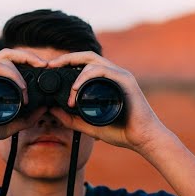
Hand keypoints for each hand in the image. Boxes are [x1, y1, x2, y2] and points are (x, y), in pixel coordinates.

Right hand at [0, 48, 47, 148]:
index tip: (44, 69)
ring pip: (4, 58)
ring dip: (21, 71)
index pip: (11, 61)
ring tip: (27, 91)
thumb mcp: (10, 125)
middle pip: (9, 53)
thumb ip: (27, 118)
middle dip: (29, 56)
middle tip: (44, 64)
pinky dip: (11, 74)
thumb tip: (45, 108)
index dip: (29, 60)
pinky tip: (20, 88)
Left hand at [48, 51, 168, 153]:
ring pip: (93, 62)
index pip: (84, 64)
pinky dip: (86, 77)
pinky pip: (103, 71)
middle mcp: (114, 74)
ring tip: (69, 93)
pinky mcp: (126, 80)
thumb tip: (52, 110)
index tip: (51, 69)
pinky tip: (77, 89)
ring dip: (76, 74)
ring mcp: (120, 75)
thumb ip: (71, 119)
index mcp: (106, 81)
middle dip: (67, 58)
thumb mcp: (89, 126)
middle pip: (87, 56)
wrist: (143, 139)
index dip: (67, 62)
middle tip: (51, 65)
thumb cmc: (121, 132)